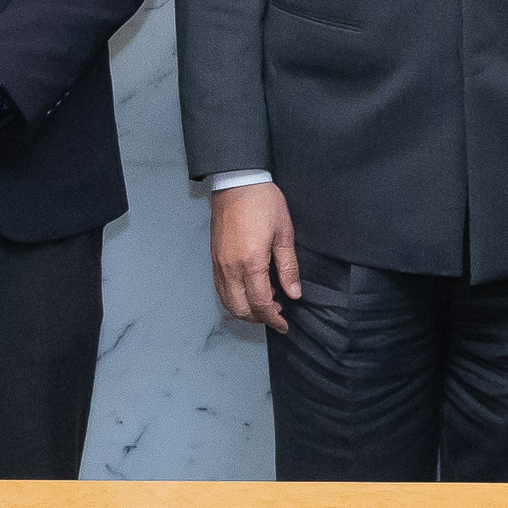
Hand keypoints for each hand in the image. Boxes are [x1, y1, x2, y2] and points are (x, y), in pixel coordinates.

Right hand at [211, 182, 303, 325]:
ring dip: (245, 311)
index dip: (273, 319)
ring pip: (227, 302)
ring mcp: (219, 264)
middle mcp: (231, 268)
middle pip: (240, 309)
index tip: (284, 325)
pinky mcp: (213, 259)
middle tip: (276, 315)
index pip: (261, 303)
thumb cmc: (264, 203)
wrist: (236, 182)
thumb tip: (294, 294)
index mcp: (251, 263)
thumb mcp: (284, 233)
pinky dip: (233, 299)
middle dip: (258, 318)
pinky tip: (249, 291)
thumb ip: (288, 267)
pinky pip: (221, 289)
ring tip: (265, 305)